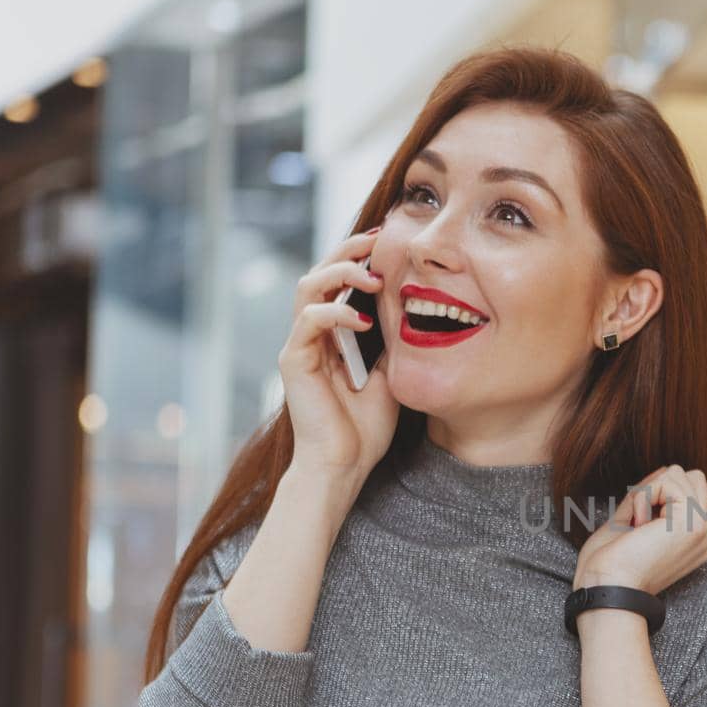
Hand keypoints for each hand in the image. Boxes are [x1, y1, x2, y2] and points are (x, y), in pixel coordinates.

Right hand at [280, 227, 398, 484]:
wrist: (345, 465)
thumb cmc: (365, 427)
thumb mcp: (392, 374)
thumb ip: (392, 342)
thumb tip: (412, 311)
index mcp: (334, 334)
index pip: (340, 282)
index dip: (359, 259)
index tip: (389, 244)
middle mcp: (312, 334)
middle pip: (319, 274)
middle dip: (347, 252)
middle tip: (377, 242)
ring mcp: (300, 345)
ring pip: (308, 288)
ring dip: (340, 273)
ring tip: (373, 276)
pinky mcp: (294, 361)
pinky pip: (308, 322)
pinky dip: (336, 313)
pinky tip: (363, 321)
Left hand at [575, 465, 706, 592]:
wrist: (606, 588)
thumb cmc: (609, 564)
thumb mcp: (632, 522)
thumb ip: (652, 498)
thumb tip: (665, 472)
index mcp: (694, 542)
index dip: (682, 489)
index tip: (651, 510)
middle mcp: (704, 537)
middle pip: (694, 478)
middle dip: (660, 487)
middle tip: (640, 519)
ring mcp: (700, 529)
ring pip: (682, 474)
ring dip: (649, 491)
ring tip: (638, 523)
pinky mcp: (691, 521)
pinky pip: (668, 481)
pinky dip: (643, 495)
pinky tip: (637, 523)